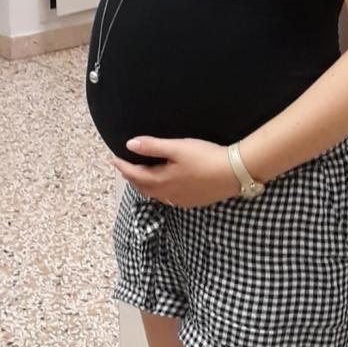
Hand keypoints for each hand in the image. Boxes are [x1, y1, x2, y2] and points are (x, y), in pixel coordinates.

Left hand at [110, 136, 239, 207]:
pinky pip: (168, 197)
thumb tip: (129, 145)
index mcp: (162, 180)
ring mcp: (181, 200)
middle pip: (143, 187)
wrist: (234, 172)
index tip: (113, 159)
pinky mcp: (193, 201)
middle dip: (132, 177)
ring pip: (156, 194)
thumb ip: (153, 147)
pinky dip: (159, 190)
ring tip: (140, 176)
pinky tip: (165, 186)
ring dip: (145, 185)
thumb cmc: (205, 157)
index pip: (135, 175)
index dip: (123, 167)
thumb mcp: (178, 147)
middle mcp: (169, 194)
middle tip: (123, 168)